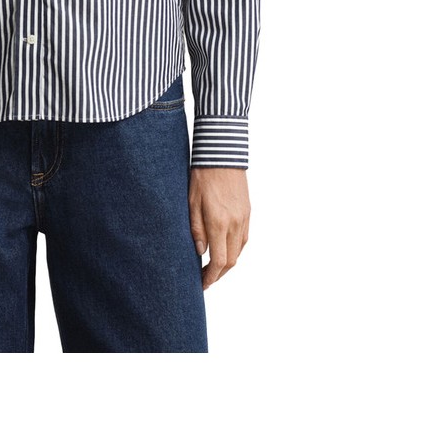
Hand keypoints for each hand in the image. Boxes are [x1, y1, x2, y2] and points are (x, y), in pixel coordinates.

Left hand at [189, 166, 249, 289]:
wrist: (222, 154)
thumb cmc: (202, 176)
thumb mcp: (191, 203)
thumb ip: (196, 230)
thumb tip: (200, 253)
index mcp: (219, 223)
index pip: (218, 261)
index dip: (210, 277)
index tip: (202, 285)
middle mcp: (235, 224)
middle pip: (231, 261)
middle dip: (218, 275)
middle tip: (205, 279)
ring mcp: (244, 218)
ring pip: (239, 251)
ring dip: (227, 264)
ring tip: (212, 268)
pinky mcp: (248, 212)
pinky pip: (244, 239)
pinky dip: (235, 250)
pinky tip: (224, 250)